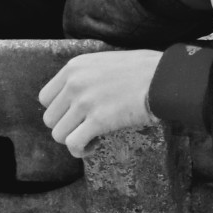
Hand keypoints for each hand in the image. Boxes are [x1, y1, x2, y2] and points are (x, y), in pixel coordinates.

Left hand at [38, 50, 161, 156]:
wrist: (167, 77)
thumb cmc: (147, 69)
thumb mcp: (108, 62)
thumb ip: (90, 75)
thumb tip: (86, 94)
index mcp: (74, 67)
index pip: (46, 98)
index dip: (60, 112)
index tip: (77, 116)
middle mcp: (74, 83)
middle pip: (50, 118)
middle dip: (67, 128)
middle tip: (87, 128)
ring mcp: (85, 102)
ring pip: (59, 134)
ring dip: (74, 140)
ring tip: (92, 139)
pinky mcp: (98, 120)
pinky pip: (73, 143)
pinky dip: (81, 150)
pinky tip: (94, 146)